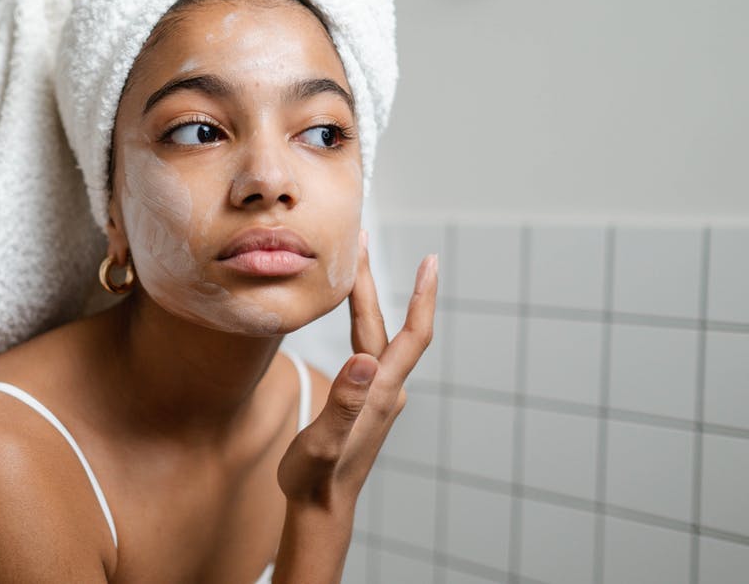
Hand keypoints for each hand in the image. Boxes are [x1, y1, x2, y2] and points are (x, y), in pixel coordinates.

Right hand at [277, 231, 438, 510]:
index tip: (432, 260)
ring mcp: (377, 394)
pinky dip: (359, 321)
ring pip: (377, 335)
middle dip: (373, 281)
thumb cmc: (316, 479)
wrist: (321, 507)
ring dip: (366, 299)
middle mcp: (385, 388)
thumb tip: (361, 361)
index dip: (423, 296)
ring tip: (352, 265)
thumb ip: (343, 403)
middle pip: (387, 325)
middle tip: (361, 240)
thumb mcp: (323, 443)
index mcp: (380, 391)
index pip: (412, 334)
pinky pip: (368, 348)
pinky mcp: (366, 399)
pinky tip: (349, 313)